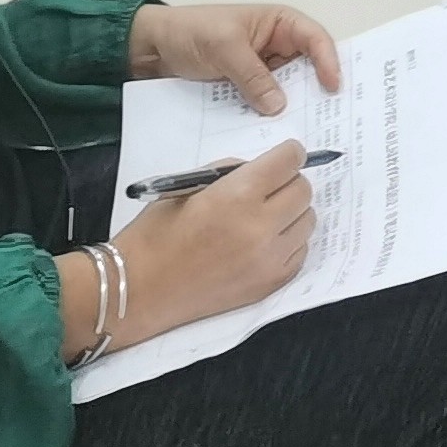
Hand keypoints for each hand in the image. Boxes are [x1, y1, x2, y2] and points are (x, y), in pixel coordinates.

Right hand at [113, 140, 316, 337]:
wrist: (138, 291)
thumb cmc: (154, 235)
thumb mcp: (186, 187)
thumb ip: (230, 172)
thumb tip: (263, 168)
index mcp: (238, 196)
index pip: (289, 161)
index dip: (288, 155)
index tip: (284, 157)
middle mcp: (260, 227)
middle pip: (304, 190)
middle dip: (289, 182)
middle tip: (269, 188)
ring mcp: (269, 259)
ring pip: (308, 220)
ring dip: (291, 213)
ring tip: (264, 217)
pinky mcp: (271, 283)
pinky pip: (300, 251)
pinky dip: (288, 242)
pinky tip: (263, 243)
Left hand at [130, 2, 340, 112]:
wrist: (151, 48)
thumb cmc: (191, 32)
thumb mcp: (224, 47)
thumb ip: (253, 76)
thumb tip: (279, 107)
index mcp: (279, 24)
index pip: (315, 39)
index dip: (328, 61)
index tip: (333, 87)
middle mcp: (278, 47)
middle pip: (308, 69)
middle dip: (318, 91)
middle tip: (333, 118)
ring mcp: (263, 71)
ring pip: (289, 91)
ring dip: (295, 109)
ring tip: (308, 132)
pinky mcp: (247, 91)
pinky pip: (266, 104)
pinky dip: (271, 118)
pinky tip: (276, 136)